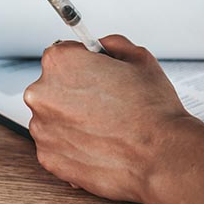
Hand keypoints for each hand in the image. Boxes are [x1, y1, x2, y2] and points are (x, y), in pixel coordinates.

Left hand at [23, 36, 198, 202]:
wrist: (161, 156)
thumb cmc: (152, 111)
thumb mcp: (139, 58)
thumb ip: (111, 45)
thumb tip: (101, 48)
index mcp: (60, 62)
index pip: (62, 55)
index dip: (84, 65)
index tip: (95, 75)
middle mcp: (42, 94)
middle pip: (54, 87)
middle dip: (76, 94)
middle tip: (107, 104)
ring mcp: (42, 129)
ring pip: (54, 118)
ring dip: (73, 121)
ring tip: (106, 127)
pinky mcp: (48, 158)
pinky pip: (57, 145)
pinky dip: (73, 146)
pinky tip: (99, 144)